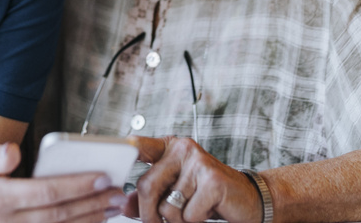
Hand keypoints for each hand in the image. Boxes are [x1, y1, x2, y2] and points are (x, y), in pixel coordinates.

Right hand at [0, 140, 126, 222]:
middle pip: (58, 216)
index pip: (46, 193)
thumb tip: (13, 153)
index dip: (76, 186)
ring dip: (87, 221)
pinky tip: (89, 222)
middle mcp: (5, 222)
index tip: (101, 177)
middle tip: (117, 194)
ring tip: (111, 209)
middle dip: (91, 205)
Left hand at [125, 136, 263, 222]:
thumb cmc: (208, 198)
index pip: (140, 145)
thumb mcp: (174, 196)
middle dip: (149, 215)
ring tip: (193, 212)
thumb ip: (148, 198)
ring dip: (177, 221)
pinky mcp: (213, 180)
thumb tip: (122, 204)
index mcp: (170, 148)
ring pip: (167, 205)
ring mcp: (198, 162)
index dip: (124, 150)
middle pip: (146, 186)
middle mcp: (183, 149)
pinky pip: (188, 214)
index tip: (112, 151)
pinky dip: (196, 220)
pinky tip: (208, 209)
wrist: (249, 201)